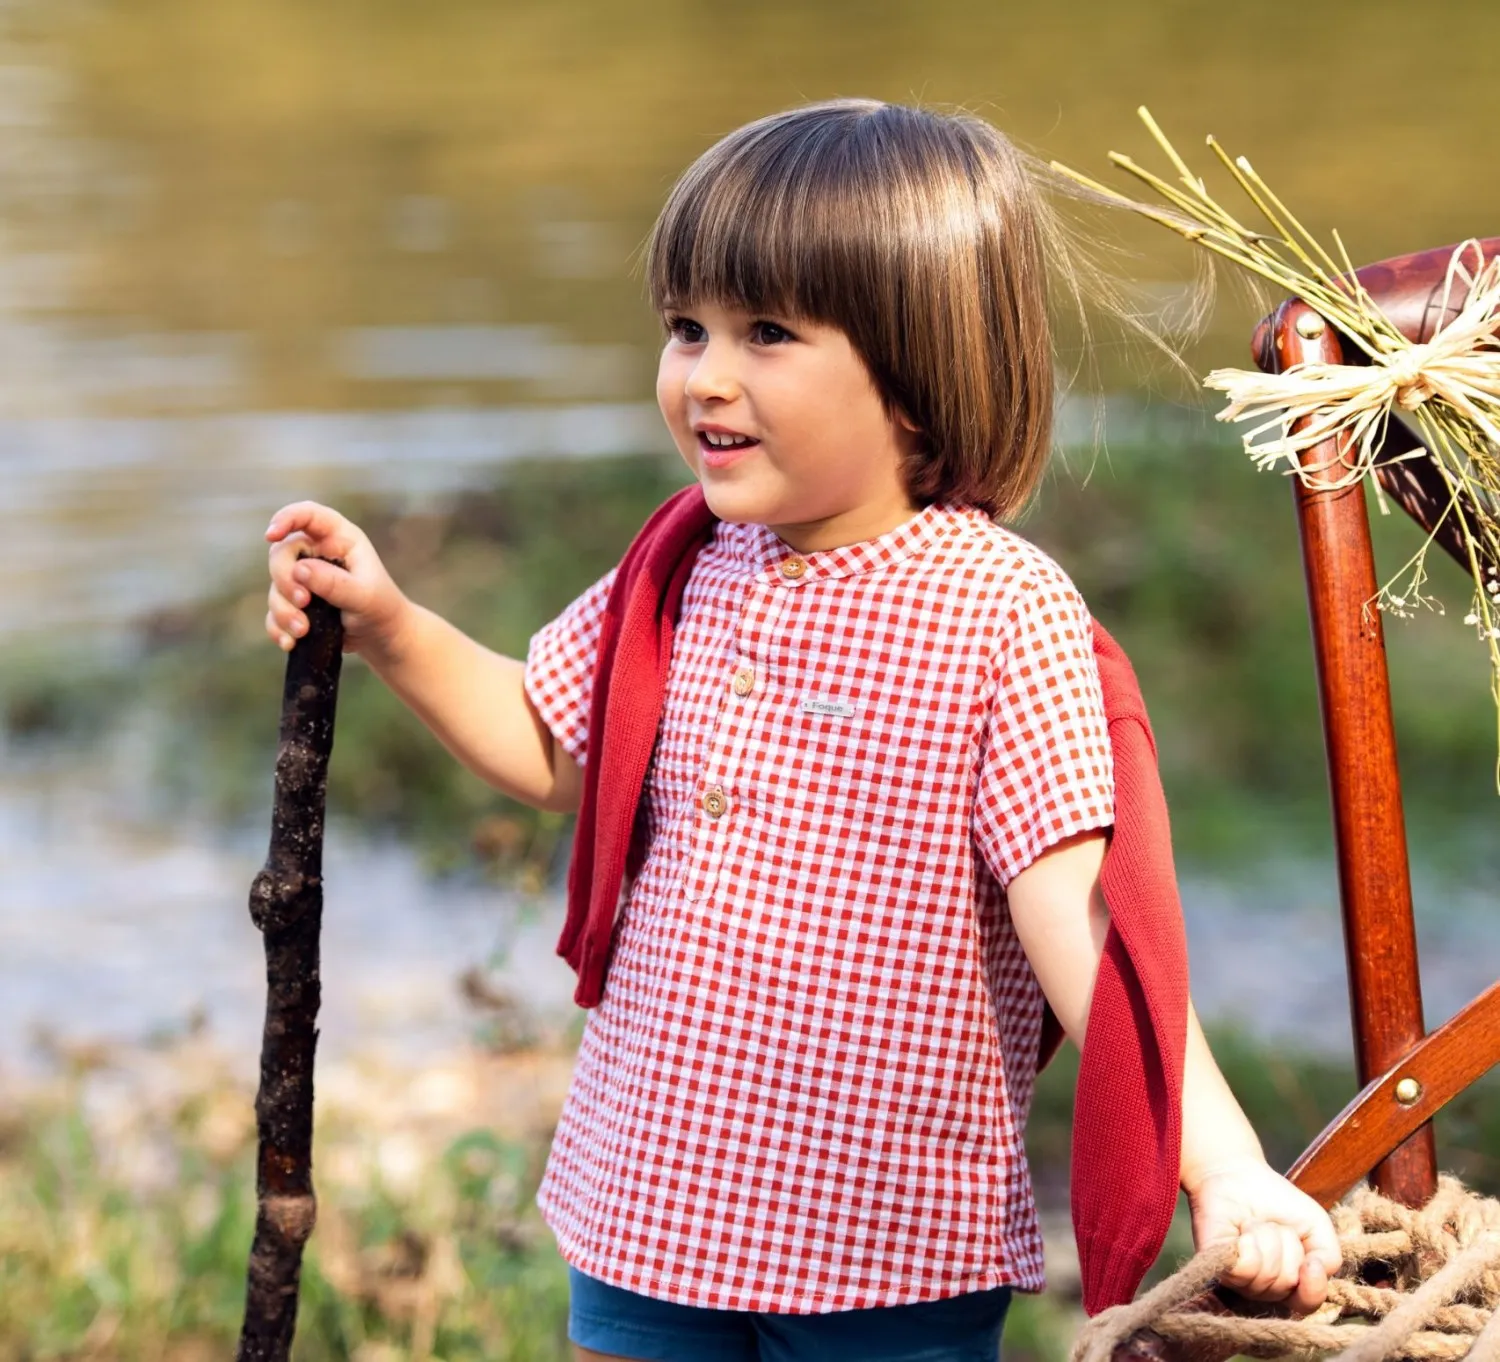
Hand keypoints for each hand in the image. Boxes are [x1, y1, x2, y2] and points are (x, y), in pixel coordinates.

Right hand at [265, 501, 409, 658]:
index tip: (271, 535)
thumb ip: (334, 582)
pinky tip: (291, 642)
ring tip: (303, 631)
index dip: (286, 518)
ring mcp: (304, 578)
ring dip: (283, 610)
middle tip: (304, 602)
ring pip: (275, 586)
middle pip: (281, 554)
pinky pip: (274, 611)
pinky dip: (278, 627)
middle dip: (285, 580)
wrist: (382, 636)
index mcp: (339, 538)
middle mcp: (317, 553)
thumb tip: (299, 569)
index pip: (308, 515)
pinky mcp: (296, 603)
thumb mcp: (364, 595)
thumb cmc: (381, 608)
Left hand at [1184, 1154, 1342, 1313]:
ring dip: (1268, 1239)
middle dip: (1287, 1246)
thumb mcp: (1318, 1227)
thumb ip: (1330, 1257)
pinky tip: (1242, 1231)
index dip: (1313, 1288)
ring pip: (1266, 1276)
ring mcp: (1236, 1278)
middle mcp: (1262, 1287)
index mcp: (1288, 1285)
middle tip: (1273, 1226)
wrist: (1239, 1174)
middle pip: (1287, 1285)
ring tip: (1255, 1224)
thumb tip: (1314, 1272)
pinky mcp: (1214, 1263)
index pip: (1306, 1306)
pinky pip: (1243, 1268)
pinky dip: (1249, 1244)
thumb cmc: (1278, 1202)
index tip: (1312, 1262)